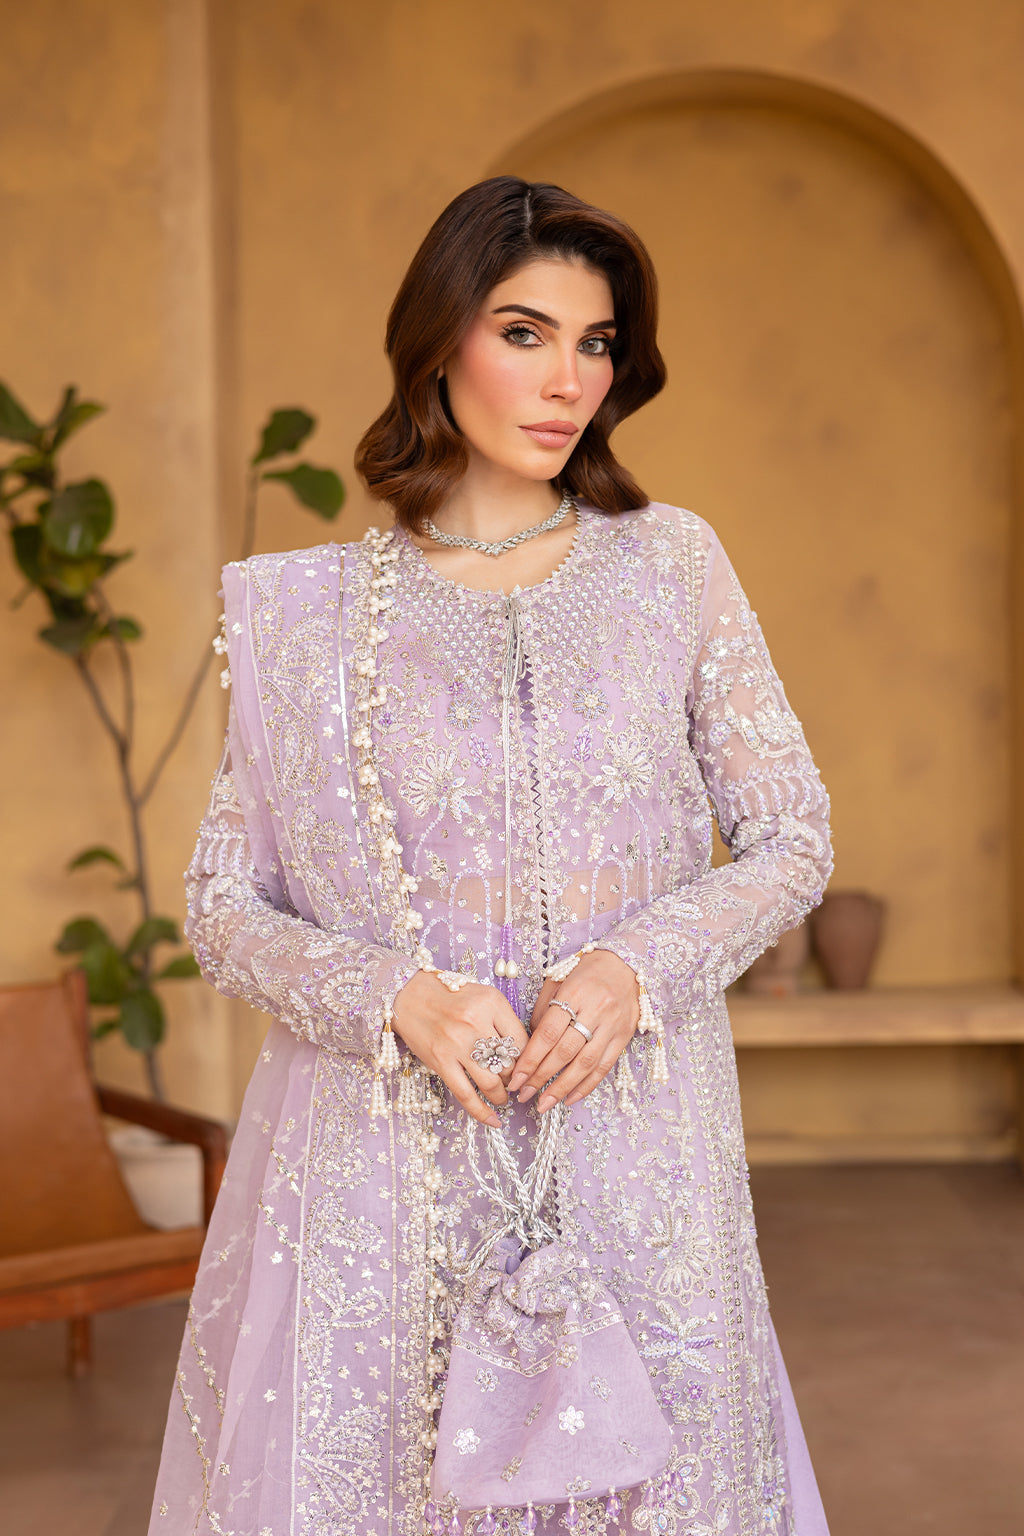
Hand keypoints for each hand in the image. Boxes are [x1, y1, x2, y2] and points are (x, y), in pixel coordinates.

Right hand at [390, 971, 528, 1127]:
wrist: (409, 994)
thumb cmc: (450, 996)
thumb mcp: (483, 996)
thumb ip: (504, 1021)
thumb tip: (523, 1056)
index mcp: (491, 1003)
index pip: (522, 1042)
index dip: (528, 1062)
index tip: (527, 1069)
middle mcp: (475, 1022)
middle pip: (508, 1064)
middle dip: (514, 1079)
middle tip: (514, 1083)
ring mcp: (456, 1043)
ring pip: (491, 1082)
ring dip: (502, 1096)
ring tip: (502, 1097)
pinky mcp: (440, 1061)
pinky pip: (465, 1094)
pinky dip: (481, 1111)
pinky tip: (493, 1120)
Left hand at [507, 949, 639, 1111]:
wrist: (626, 964)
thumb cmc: (585, 971)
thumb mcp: (558, 980)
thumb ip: (543, 1011)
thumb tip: (530, 1045)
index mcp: (574, 993)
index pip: (548, 1033)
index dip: (530, 1060)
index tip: (516, 1079)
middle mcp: (595, 1010)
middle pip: (565, 1052)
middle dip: (541, 1077)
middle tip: (524, 1095)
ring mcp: (612, 1025)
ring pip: (585, 1064)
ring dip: (563, 1088)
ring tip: (544, 1104)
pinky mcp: (624, 1037)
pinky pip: (605, 1067)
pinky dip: (587, 1086)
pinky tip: (570, 1098)